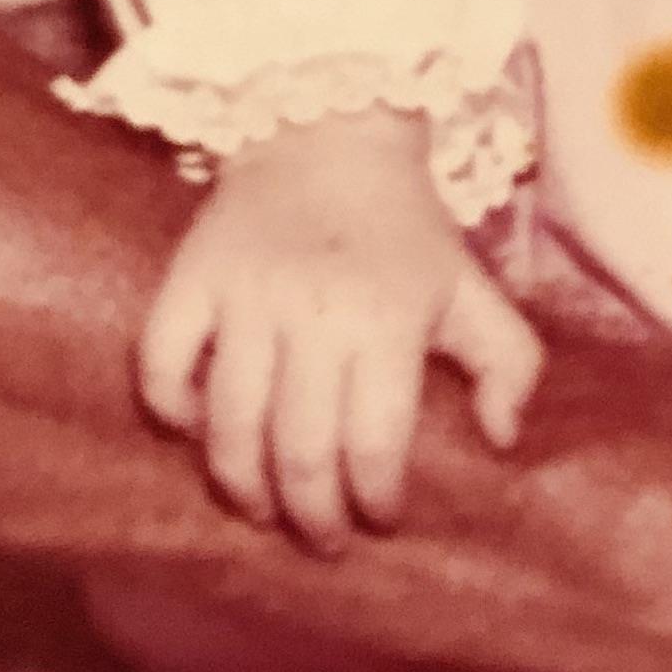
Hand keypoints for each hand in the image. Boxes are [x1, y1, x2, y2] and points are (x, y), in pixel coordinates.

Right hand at [136, 109, 541, 554]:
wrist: (329, 131)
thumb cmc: (405, 228)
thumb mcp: (471, 286)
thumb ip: (509, 362)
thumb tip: (502, 440)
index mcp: (388, 318)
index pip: (375, 443)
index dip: (376, 499)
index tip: (381, 517)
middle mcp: (313, 312)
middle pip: (300, 450)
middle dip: (312, 516)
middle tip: (321, 539)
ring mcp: (245, 295)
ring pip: (230, 425)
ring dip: (243, 486)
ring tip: (260, 507)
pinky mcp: (192, 276)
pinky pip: (162, 361)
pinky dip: (170, 408)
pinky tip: (193, 431)